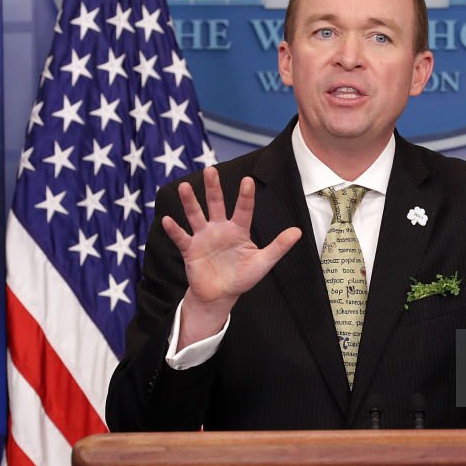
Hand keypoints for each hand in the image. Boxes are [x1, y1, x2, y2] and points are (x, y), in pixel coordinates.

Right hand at [162, 166, 301, 346]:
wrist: (221, 295)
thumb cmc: (242, 277)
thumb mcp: (263, 263)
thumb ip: (279, 247)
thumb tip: (298, 231)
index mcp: (238, 230)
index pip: (243, 209)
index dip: (245, 196)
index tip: (248, 180)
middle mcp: (219, 228)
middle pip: (215, 204)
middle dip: (213, 188)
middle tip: (210, 170)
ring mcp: (203, 237)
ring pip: (195, 215)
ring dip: (190, 202)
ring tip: (184, 187)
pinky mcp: (190, 250)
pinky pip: (181, 237)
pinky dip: (174, 230)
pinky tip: (167, 220)